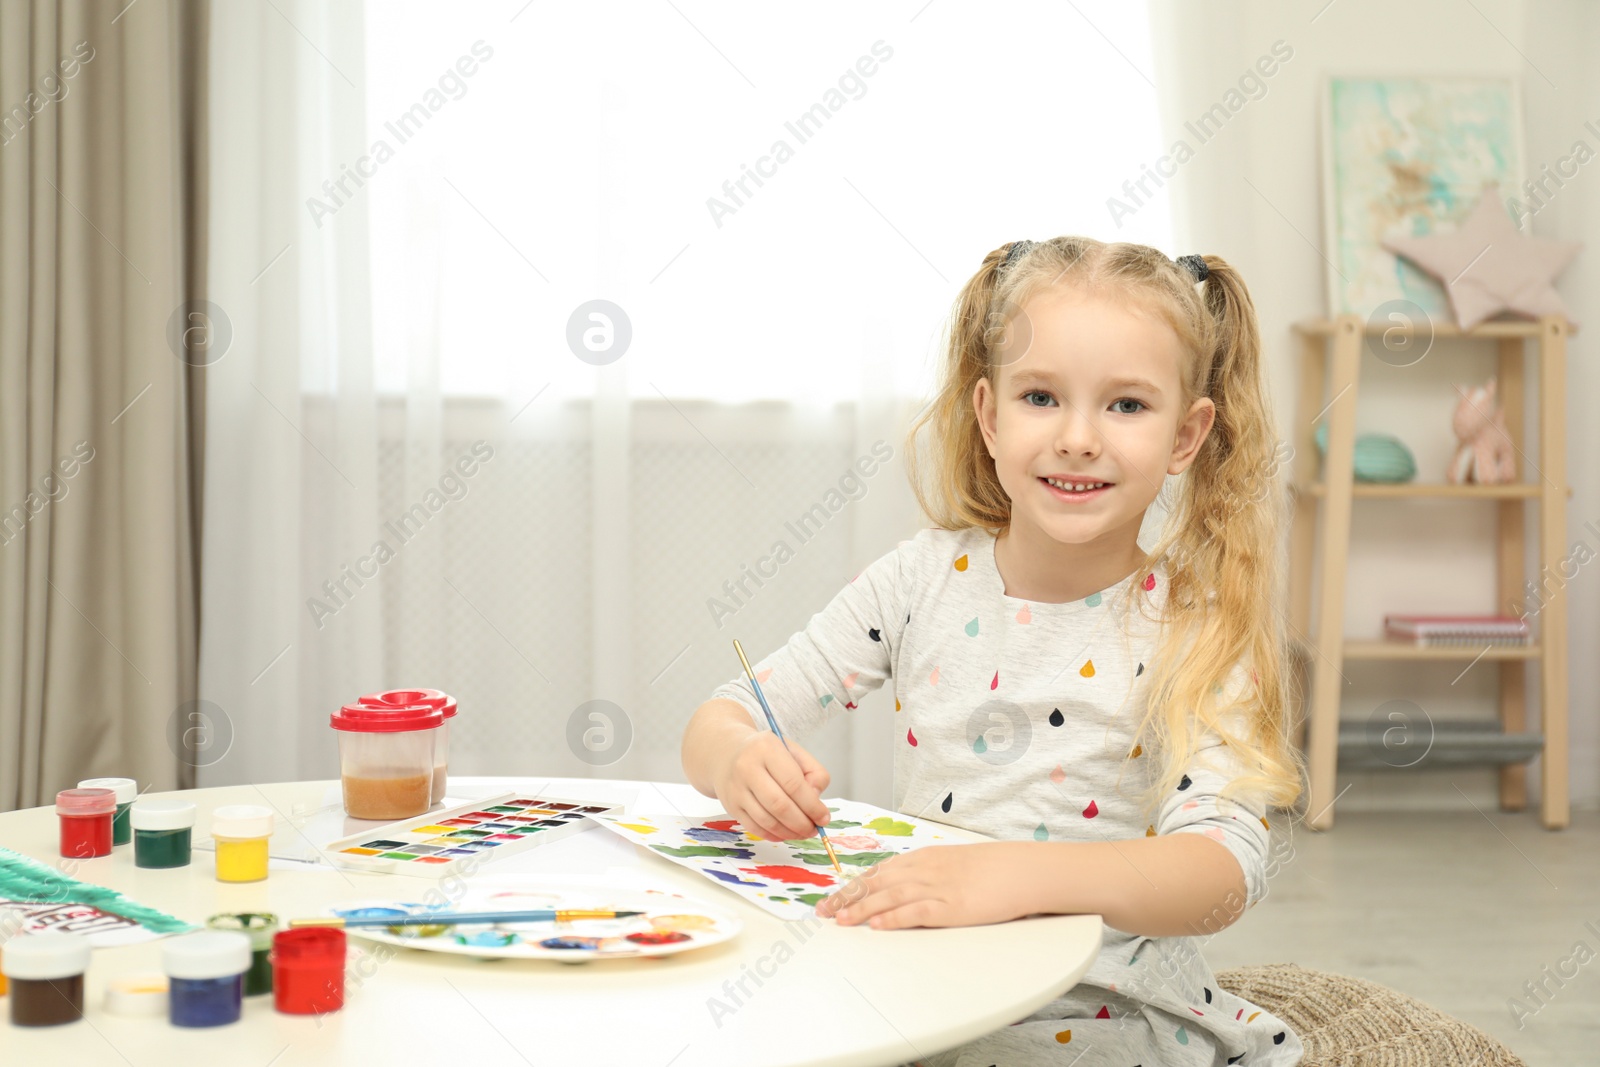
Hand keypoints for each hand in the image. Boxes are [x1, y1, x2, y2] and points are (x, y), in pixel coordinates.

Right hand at [710, 731, 830, 841]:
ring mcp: (736, 788)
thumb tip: (816, 800)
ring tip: (802, 833)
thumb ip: (813, 772)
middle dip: (802, 823)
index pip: (793, 783)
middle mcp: (747, 767)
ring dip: (789, 832)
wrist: (727, 752)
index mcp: (766, 748)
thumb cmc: (766, 753)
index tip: (824, 817)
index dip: (812, 805)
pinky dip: (773, 835)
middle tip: (814, 829)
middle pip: (779, 805)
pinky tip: (785, 833)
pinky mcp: (730, 805)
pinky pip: (755, 827)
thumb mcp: (793, 751)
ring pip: (767, 820)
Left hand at [814, 842, 1036, 929]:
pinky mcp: (953, 907)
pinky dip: (894, 919)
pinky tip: (877, 926)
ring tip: (840, 920)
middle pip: (877, 883)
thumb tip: (904, 884)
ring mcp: (938, 888)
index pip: (879, 871)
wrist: (1023, 869)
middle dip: (848, 897)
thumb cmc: (992, 868)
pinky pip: (917, 912)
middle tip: (824, 911)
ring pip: (890, 897)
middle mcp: (926, 870)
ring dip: (862, 908)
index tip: (833, 896)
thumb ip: (928, 872)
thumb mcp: (953, 864)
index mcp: (925, 858)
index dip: (853, 885)